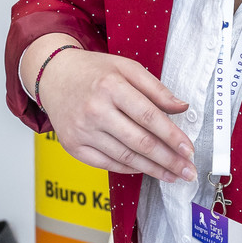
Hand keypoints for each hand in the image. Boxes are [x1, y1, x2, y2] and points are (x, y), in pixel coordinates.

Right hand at [37, 46, 194, 182]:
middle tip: (188, 170)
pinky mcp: (73, 146)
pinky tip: (146, 169)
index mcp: (111, 86)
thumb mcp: (126, 67)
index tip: (188, 149)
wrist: (53, 76)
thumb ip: (155, 88)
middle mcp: (95, 110)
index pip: (149, 116)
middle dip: (169, 160)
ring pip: (126, 157)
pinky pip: (107, 164)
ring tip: (172, 175)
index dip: (172, 136)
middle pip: (140, 142)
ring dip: (153, 169)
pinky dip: (130, 169)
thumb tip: (181, 108)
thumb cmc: (93, 71)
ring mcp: (82, 130)